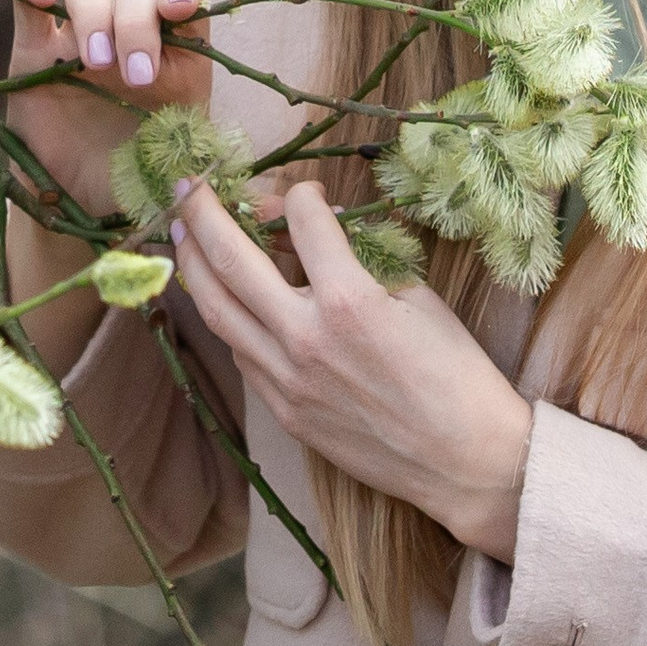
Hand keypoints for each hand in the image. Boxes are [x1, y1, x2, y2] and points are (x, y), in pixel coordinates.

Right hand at [4, 0, 211, 226]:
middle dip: (136, 22)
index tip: (179, 9)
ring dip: (94, 10)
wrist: (78, 202)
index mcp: (176, 52)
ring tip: (93, 63)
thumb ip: (189, 166)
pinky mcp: (34, 45)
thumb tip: (193, 179)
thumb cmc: (135, 180)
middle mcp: (131, 32)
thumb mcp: (173, 171)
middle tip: (135, 78)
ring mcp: (81, 34)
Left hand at [170, 180, 532, 562]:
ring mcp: (287, 380)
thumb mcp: (418, 297)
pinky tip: (227, 298)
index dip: (300, 194)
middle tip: (187, 185)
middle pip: (231, 261)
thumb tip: (315, 230)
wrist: (465, 460)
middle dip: (203, 212)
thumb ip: (362, 259)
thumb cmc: (456, 373)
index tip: (304, 191)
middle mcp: (304, 338)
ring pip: (217, 312)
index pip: (302, 221)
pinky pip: (240, 353)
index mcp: (349, 301)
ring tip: (181, 234)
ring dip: (193, 266)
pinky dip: (227, 316)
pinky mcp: (283, 411)